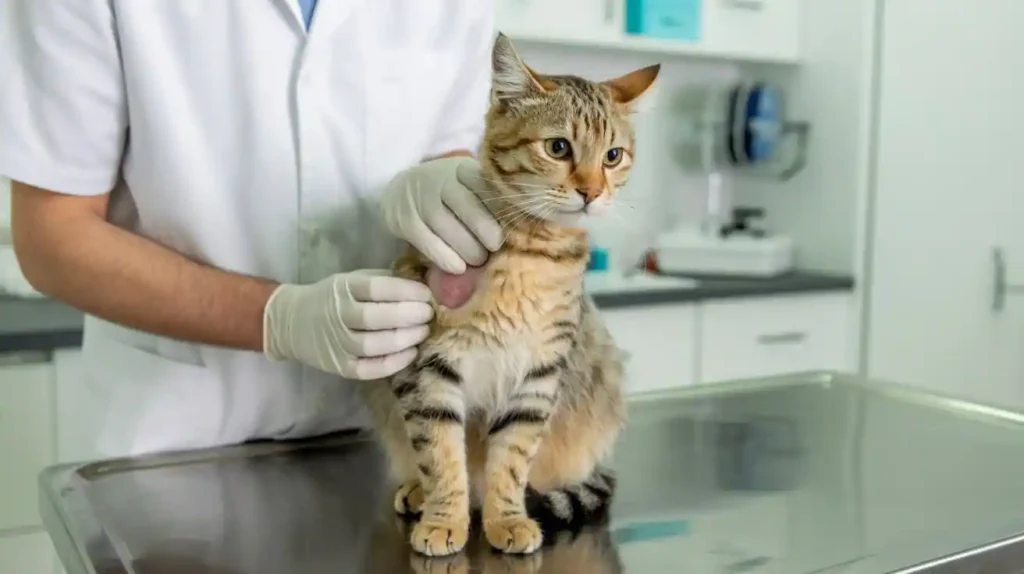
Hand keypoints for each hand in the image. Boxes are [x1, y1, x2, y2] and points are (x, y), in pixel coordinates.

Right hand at [263, 270, 433, 379]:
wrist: (292, 322)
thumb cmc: (333, 298)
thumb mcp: (351, 280)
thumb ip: (383, 282)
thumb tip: (424, 285)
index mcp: (343, 288)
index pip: (376, 288)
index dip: (406, 291)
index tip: (427, 294)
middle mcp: (338, 314)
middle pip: (376, 317)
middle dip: (409, 315)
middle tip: (428, 314)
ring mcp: (337, 343)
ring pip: (373, 344)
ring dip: (404, 339)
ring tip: (422, 331)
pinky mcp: (339, 366)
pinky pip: (368, 369)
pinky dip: (392, 363)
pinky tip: (410, 353)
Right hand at [380, 156, 502, 273]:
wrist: (401, 191)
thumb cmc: (447, 195)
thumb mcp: (467, 186)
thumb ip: (489, 199)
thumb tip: (520, 228)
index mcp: (463, 169)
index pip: (485, 185)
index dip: (500, 208)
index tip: (510, 227)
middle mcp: (440, 179)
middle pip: (466, 206)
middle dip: (485, 231)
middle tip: (495, 248)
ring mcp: (419, 199)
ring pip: (446, 225)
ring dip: (467, 248)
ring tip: (478, 260)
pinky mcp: (405, 220)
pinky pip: (427, 241)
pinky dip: (444, 257)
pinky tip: (458, 268)